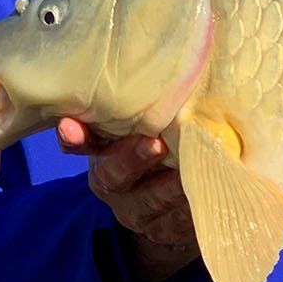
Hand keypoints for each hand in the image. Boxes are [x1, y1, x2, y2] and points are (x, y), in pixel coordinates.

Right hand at [57, 118, 199, 281]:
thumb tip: (182, 51)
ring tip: (193, 171)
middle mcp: (113, 181)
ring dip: (171, 186)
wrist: (169, 210)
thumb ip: (152, 107)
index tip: (70, 127)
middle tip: (157, 144)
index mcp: (103, 151)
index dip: (74, 136)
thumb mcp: (147, 127)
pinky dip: (194, 207)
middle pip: (113, 173)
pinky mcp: (163, 230)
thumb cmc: (161, 149)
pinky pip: (177, 221)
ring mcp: (137, 210)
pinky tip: (212, 193)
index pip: (81, 142)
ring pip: (150, 201)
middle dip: (134, 158)